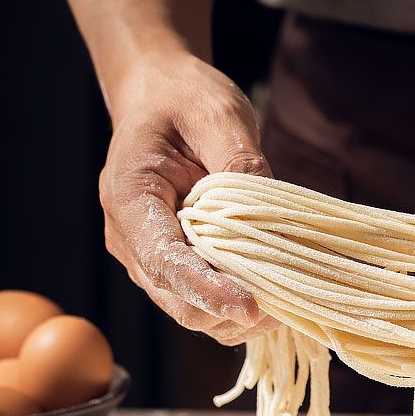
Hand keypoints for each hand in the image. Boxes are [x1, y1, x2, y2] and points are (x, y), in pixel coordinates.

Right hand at [100, 53, 277, 344]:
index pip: (164, 259)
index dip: (207, 289)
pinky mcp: (172, 267)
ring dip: (236, 318)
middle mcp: (130, 237)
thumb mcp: (218, 115)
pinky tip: (272, 296)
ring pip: (191, 311)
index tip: (250, 306)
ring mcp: (147, 257)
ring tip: (285, 299)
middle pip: (177, 299)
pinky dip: (236, 311)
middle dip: (229, 310)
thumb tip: (271, 219)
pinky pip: (201, 303)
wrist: (161, 97)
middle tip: (285, 302)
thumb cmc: (184, 100)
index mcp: (129, 196)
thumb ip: (240, 165)